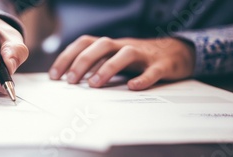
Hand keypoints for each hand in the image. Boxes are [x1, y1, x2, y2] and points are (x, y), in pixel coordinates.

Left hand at [48, 35, 194, 89]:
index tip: (55, 76)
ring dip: (108, 68)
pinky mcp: (162, 65)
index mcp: (111, 45)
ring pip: (126, 54)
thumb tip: (70, 82)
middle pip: (102, 45)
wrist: (177, 53)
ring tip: (94, 85)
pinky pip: (153, 70)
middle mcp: (125, 46)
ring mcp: (144, 54)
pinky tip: (133, 87)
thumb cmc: (139, 60)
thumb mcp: (115, 59)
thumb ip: (96, 66)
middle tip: (71, 81)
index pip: (85, 43)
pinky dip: (143, 78)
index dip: (68, 57)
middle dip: (83, 61)